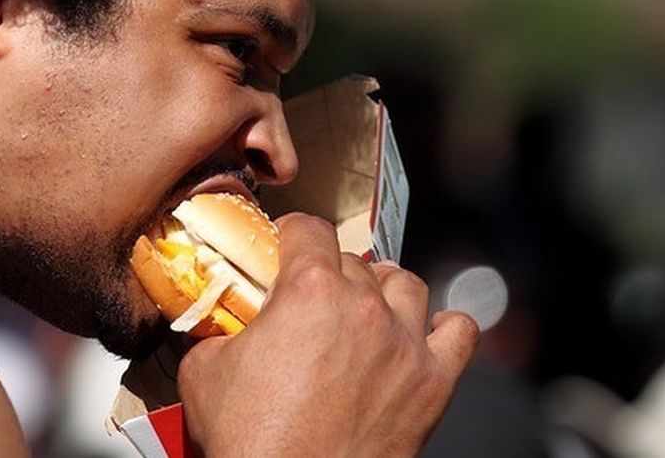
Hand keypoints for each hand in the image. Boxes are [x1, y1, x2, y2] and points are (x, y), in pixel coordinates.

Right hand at [176, 213, 478, 456]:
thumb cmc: (252, 442)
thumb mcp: (206, 370)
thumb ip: (221, 330)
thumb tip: (225, 325)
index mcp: (309, 291)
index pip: (309, 228)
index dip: (292, 234)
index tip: (286, 247)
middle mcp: (364, 308)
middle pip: (353, 260)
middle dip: (329, 273)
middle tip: (309, 300)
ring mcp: (404, 344)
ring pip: (406, 284)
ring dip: (384, 289)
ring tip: (365, 308)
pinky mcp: (431, 384)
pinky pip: (459, 331)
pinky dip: (443, 327)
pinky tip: (421, 334)